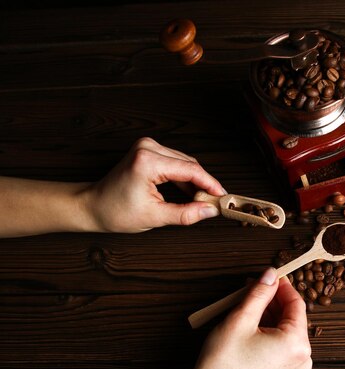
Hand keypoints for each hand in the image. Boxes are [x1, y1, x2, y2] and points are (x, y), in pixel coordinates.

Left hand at [85, 137, 225, 232]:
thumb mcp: (154, 217)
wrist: (92, 206)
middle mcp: (148, 148)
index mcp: (147, 161)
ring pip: (184, 162)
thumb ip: (186, 213)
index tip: (223, 196)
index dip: (210, 184)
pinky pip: (175, 162)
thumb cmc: (115, 211)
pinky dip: (184, 177)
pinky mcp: (147, 150)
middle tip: (214, 203)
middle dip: (204, 184)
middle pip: (189, 164)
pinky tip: (190, 192)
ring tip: (202, 200)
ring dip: (195, 181)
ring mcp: (147, 146)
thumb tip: (210, 210)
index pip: (190, 170)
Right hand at [163, 269, 311, 368]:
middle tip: (254, 288)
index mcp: (296, 344)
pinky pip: (283, 347)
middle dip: (274, 301)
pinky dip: (270, 333)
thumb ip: (259, 293)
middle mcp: (302, 359)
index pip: (297, 304)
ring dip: (270, 316)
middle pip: (292, 318)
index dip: (282, 286)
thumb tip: (271, 275)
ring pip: (287, 332)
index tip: (271, 276)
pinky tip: (252, 326)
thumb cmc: (222, 365)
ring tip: (249, 307)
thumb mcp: (240, 319)